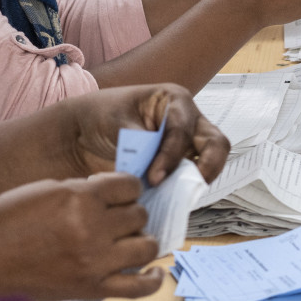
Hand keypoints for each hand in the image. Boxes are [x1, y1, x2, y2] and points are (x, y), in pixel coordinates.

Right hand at [0, 174, 162, 300]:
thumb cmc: (0, 225)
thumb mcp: (39, 191)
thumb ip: (80, 189)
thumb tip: (111, 192)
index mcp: (78, 198)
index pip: (129, 185)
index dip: (126, 188)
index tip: (118, 194)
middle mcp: (91, 228)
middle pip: (138, 214)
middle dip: (129, 213)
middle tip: (115, 219)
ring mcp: (95, 261)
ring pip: (147, 245)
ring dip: (141, 240)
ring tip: (129, 240)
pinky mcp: (92, 289)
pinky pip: (140, 288)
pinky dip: (153, 279)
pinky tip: (154, 271)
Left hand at [59, 83, 229, 185]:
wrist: (84, 131)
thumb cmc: (99, 115)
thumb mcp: (114, 121)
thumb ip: (138, 143)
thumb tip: (155, 169)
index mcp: (175, 100)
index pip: (183, 130)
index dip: (171, 155)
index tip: (154, 178)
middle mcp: (189, 120)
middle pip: (216, 143)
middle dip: (209, 166)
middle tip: (192, 187)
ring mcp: (188, 143)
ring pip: (212, 161)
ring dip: (197, 180)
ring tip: (178, 197)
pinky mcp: (181, 163)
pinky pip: (193, 177)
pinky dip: (185, 189)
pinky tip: (169, 199)